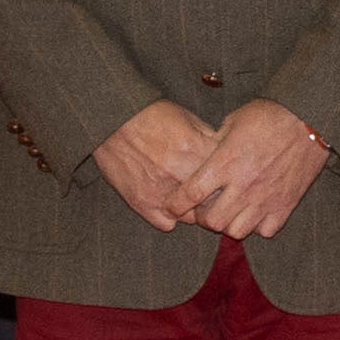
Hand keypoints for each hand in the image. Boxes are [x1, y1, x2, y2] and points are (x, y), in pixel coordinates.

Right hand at [92, 101, 222, 230]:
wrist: (112, 120)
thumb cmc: (151, 116)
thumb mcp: (188, 118)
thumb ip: (209, 139)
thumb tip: (227, 156)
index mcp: (195, 150)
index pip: (226, 177)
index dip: (227, 179)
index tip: (225, 178)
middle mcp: (180, 174)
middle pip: (212, 200)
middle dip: (214, 198)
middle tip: (210, 192)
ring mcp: (161, 191)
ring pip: (192, 216)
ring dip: (193, 210)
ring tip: (189, 198)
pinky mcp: (142, 203)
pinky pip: (167, 224)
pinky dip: (171, 217)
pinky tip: (171, 205)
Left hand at [182, 99, 332, 241]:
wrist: (308, 119)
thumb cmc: (268, 115)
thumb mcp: (232, 121)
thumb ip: (214, 143)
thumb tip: (201, 154)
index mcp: (225, 163)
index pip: (191, 194)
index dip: (176, 205)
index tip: (173, 206)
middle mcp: (243, 185)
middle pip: (212, 222)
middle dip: (204, 219)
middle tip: (207, 208)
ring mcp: (265, 198)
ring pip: (237, 231)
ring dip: (230, 223)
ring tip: (232, 211)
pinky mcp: (285, 205)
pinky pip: (265, 230)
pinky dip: (257, 225)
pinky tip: (256, 211)